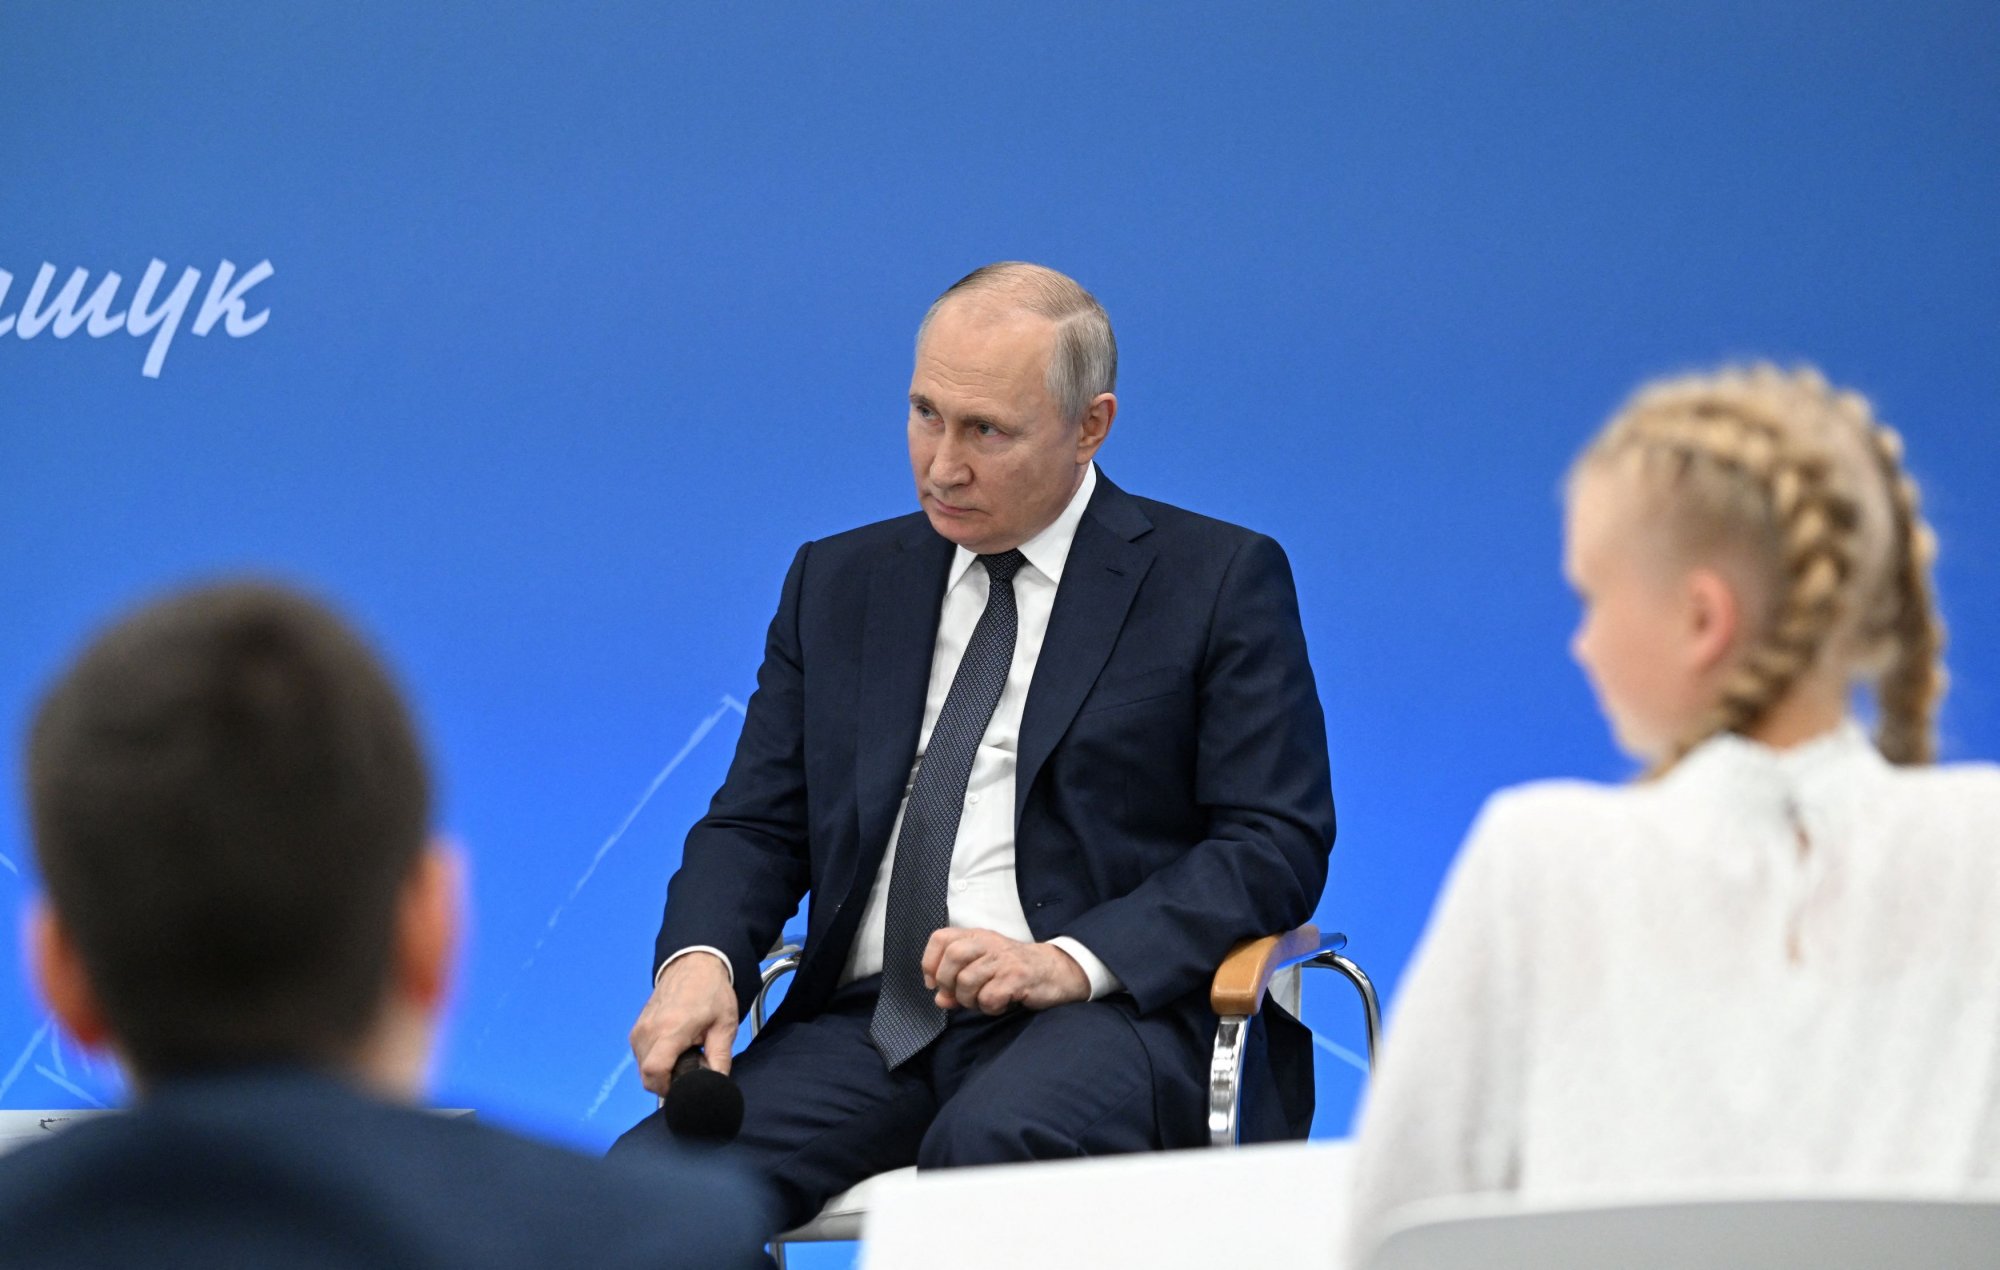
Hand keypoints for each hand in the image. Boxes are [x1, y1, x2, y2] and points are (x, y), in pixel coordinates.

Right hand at [630, 951, 738, 1095]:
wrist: (694, 963)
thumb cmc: (712, 992)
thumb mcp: (725, 1025)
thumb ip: (720, 1058)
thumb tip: (717, 1085)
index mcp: (670, 1030)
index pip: (654, 1072)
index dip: (667, 1088)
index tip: (684, 1085)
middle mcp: (648, 1030)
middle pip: (646, 1075)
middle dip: (667, 1080)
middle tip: (690, 1067)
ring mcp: (639, 1028)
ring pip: (642, 1066)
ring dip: (661, 1070)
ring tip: (684, 1054)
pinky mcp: (636, 1026)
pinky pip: (641, 1054)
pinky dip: (655, 1058)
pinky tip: (674, 1047)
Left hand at [921, 928, 1089, 1014]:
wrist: (1057, 971)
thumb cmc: (1015, 971)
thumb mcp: (984, 970)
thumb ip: (958, 982)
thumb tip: (939, 999)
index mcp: (977, 937)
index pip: (940, 938)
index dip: (930, 963)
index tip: (934, 983)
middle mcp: (989, 943)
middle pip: (952, 957)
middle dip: (948, 983)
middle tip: (959, 996)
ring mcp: (1003, 959)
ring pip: (966, 981)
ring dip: (969, 1000)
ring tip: (983, 1001)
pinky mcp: (1017, 977)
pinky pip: (988, 998)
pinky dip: (990, 1008)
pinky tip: (1001, 1004)